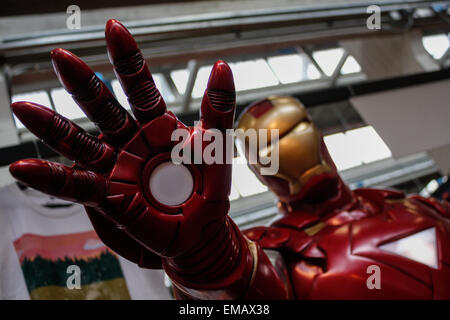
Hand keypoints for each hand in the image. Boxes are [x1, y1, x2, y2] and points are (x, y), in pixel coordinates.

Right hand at [9, 19, 235, 265]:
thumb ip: (217, 110)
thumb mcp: (216, 147)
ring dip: (52, 126)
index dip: (127, 60)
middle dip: (84, 84)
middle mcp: (131, 143)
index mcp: (158, 127)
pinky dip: (51, 178)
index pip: (140, 88)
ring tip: (24, 107)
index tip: (113, 28)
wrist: (202, 232)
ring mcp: (116, 168)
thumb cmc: (209, 190)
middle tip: (61, 57)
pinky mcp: (108, 197)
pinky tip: (23, 167)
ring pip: (80, 143)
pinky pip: (76, 186)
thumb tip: (222, 66)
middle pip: (103, 109)